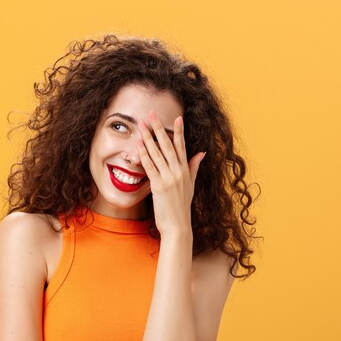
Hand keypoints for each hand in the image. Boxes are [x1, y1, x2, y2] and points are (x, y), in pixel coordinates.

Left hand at [137, 110, 205, 235]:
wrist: (178, 226)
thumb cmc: (182, 207)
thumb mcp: (191, 185)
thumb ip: (194, 167)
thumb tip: (201, 153)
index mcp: (185, 170)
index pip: (182, 146)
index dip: (179, 131)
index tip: (178, 118)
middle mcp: (178, 171)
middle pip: (167, 145)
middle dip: (159, 128)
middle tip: (152, 114)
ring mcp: (169, 178)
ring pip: (157, 153)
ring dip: (148, 137)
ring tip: (141, 125)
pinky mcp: (159, 186)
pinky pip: (150, 167)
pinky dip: (144, 155)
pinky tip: (138, 146)